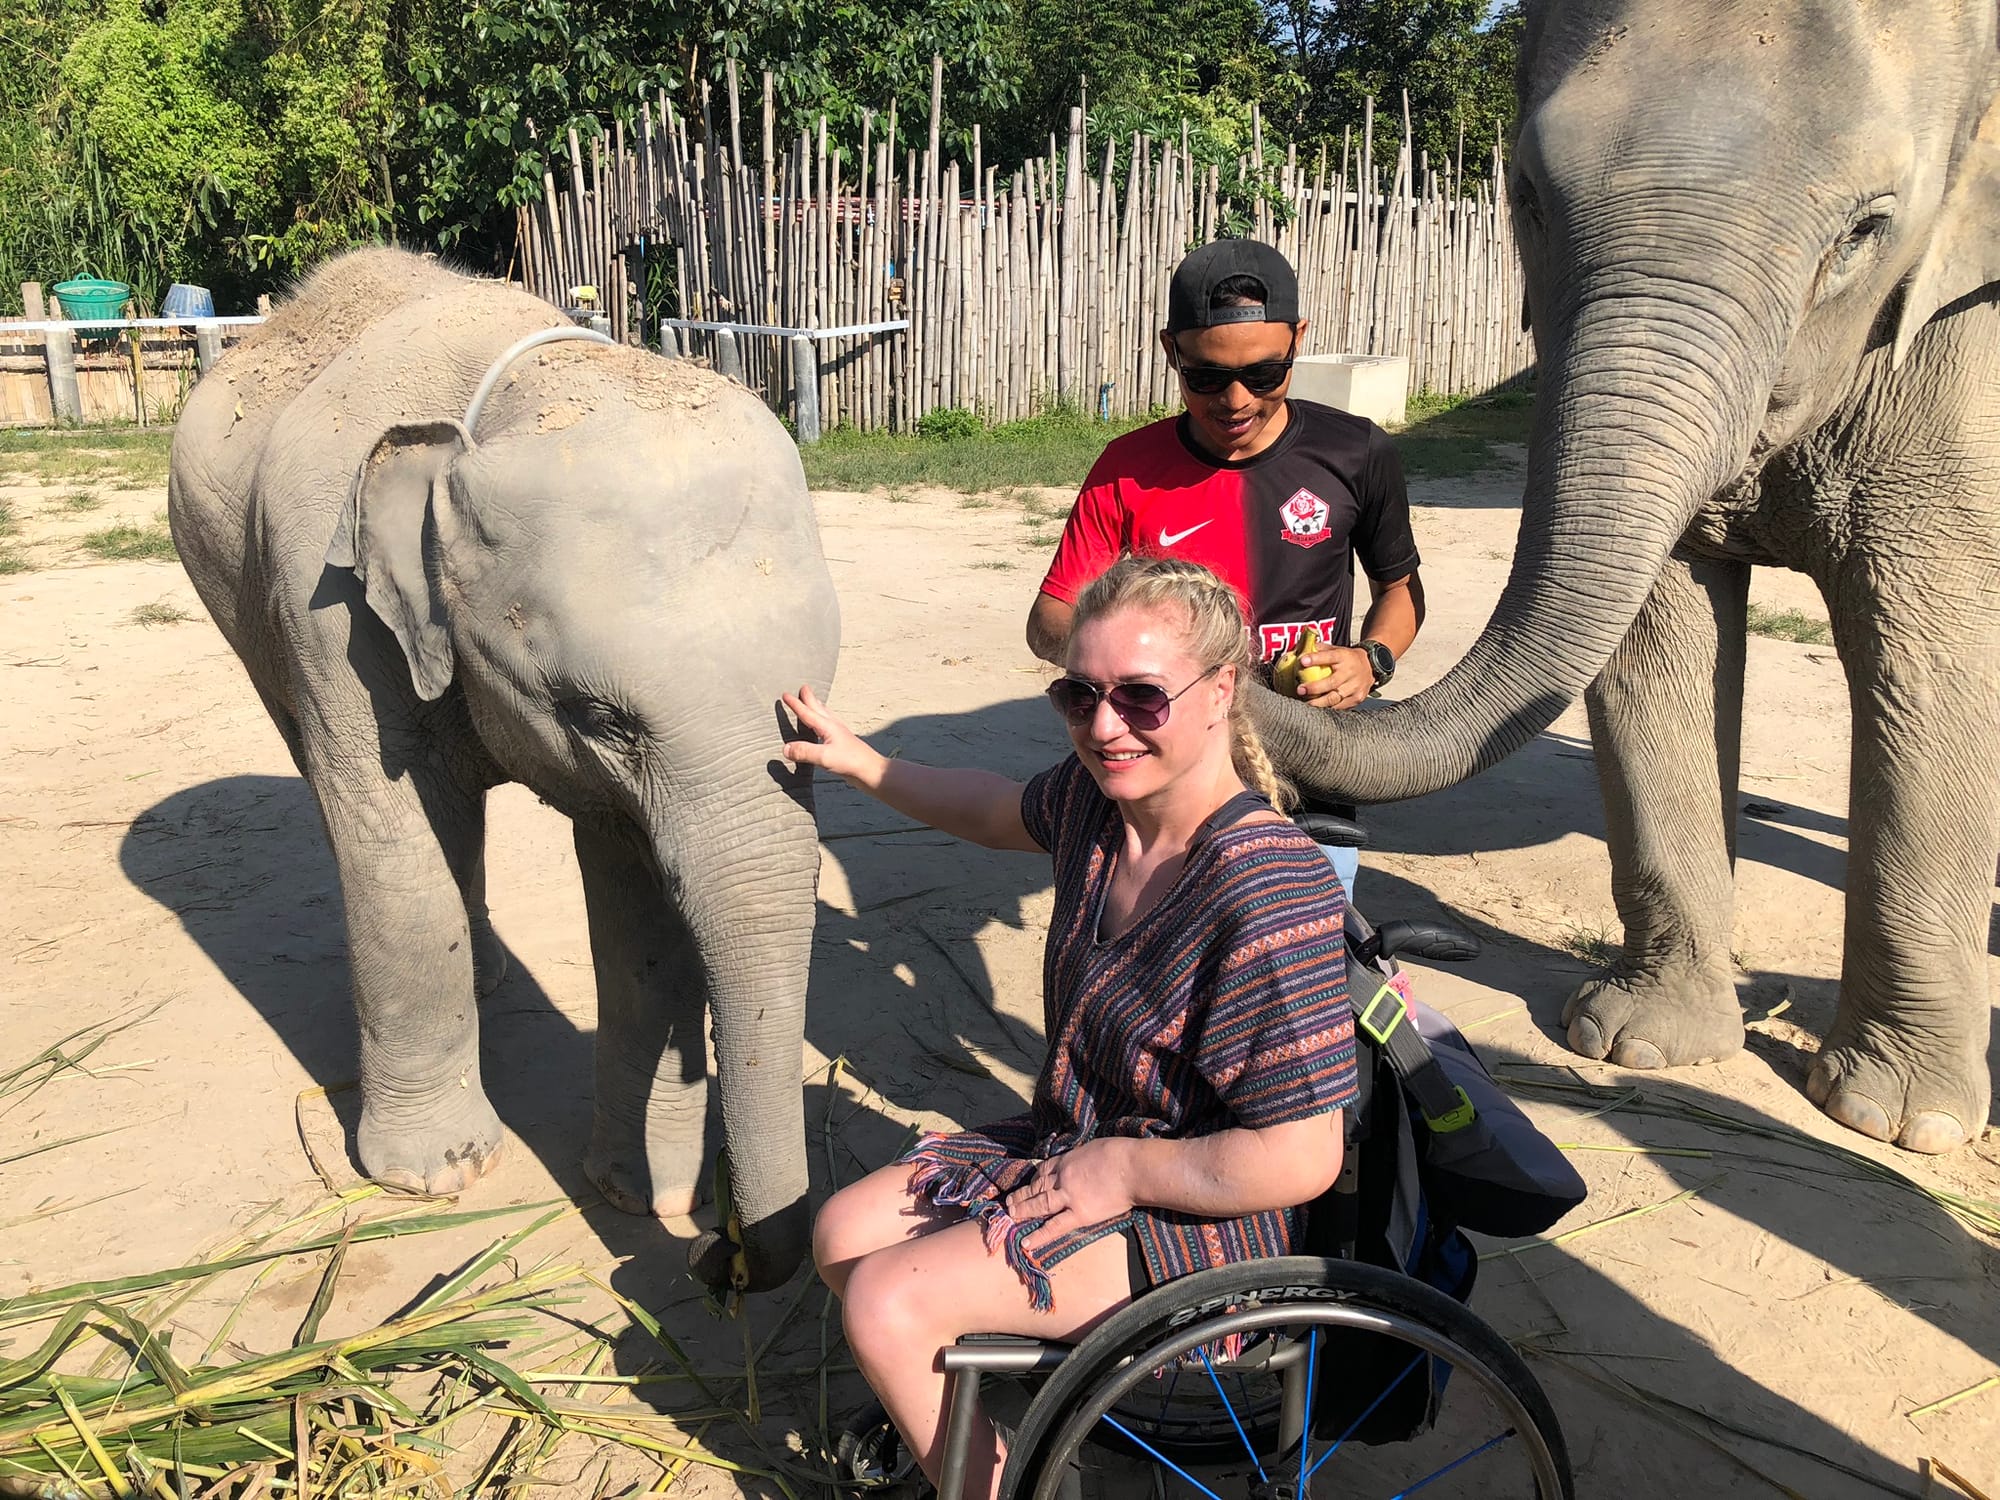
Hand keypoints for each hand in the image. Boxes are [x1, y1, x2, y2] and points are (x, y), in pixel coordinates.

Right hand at [781, 685, 886, 789]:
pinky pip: (828, 728)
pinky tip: (823, 730)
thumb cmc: (851, 762)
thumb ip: (804, 752)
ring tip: (814, 703)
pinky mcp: (842, 744)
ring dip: (818, 707)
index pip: (807, 713)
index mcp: (828, 727)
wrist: (871, 771)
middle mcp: (834, 727)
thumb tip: (785, 748)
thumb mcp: (824, 757)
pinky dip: (823, 722)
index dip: (795, 704)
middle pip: (819, 708)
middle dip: (810, 698)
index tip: (785, 695)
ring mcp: (839, 735)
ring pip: (826, 716)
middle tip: (804, 688)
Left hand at [1005, 1139, 1137, 1253]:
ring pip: (1039, 1204)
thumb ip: (1082, 1159)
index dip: (1034, 1179)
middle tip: (1009, 1202)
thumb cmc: (1120, 1153)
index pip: (1044, 1170)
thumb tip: (1082, 1163)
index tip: (1029, 1184)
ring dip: (1023, 1210)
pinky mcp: (1080, 1214)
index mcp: (1067, 1160)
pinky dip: (1039, 1235)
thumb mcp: (1093, 1148)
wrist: (1133, 1167)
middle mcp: (1062, 1178)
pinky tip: (1026, 1242)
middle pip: (1037, 1187)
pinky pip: (1055, 1226)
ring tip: (1010, 1217)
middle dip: (1022, 1195)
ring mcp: (1069, 1196)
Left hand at [1296, 646, 1374, 709]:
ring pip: (1334, 698)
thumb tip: (1299, 648)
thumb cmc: (1348, 658)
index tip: (1302, 661)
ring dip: (1318, 702)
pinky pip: (1339, 706)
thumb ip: (1319, 649)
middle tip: (1300, 690)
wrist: (1371, 666)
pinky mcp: (1357, 698)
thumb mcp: (1336, 649)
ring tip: (1306, 703)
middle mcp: (1350, 672)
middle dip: (1314, 688)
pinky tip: (1317, 708)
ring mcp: (1355, 686)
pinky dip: (1327, 708)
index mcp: (1344, 657)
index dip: (1316, 659)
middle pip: (1331, 682)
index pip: (1330, 656)